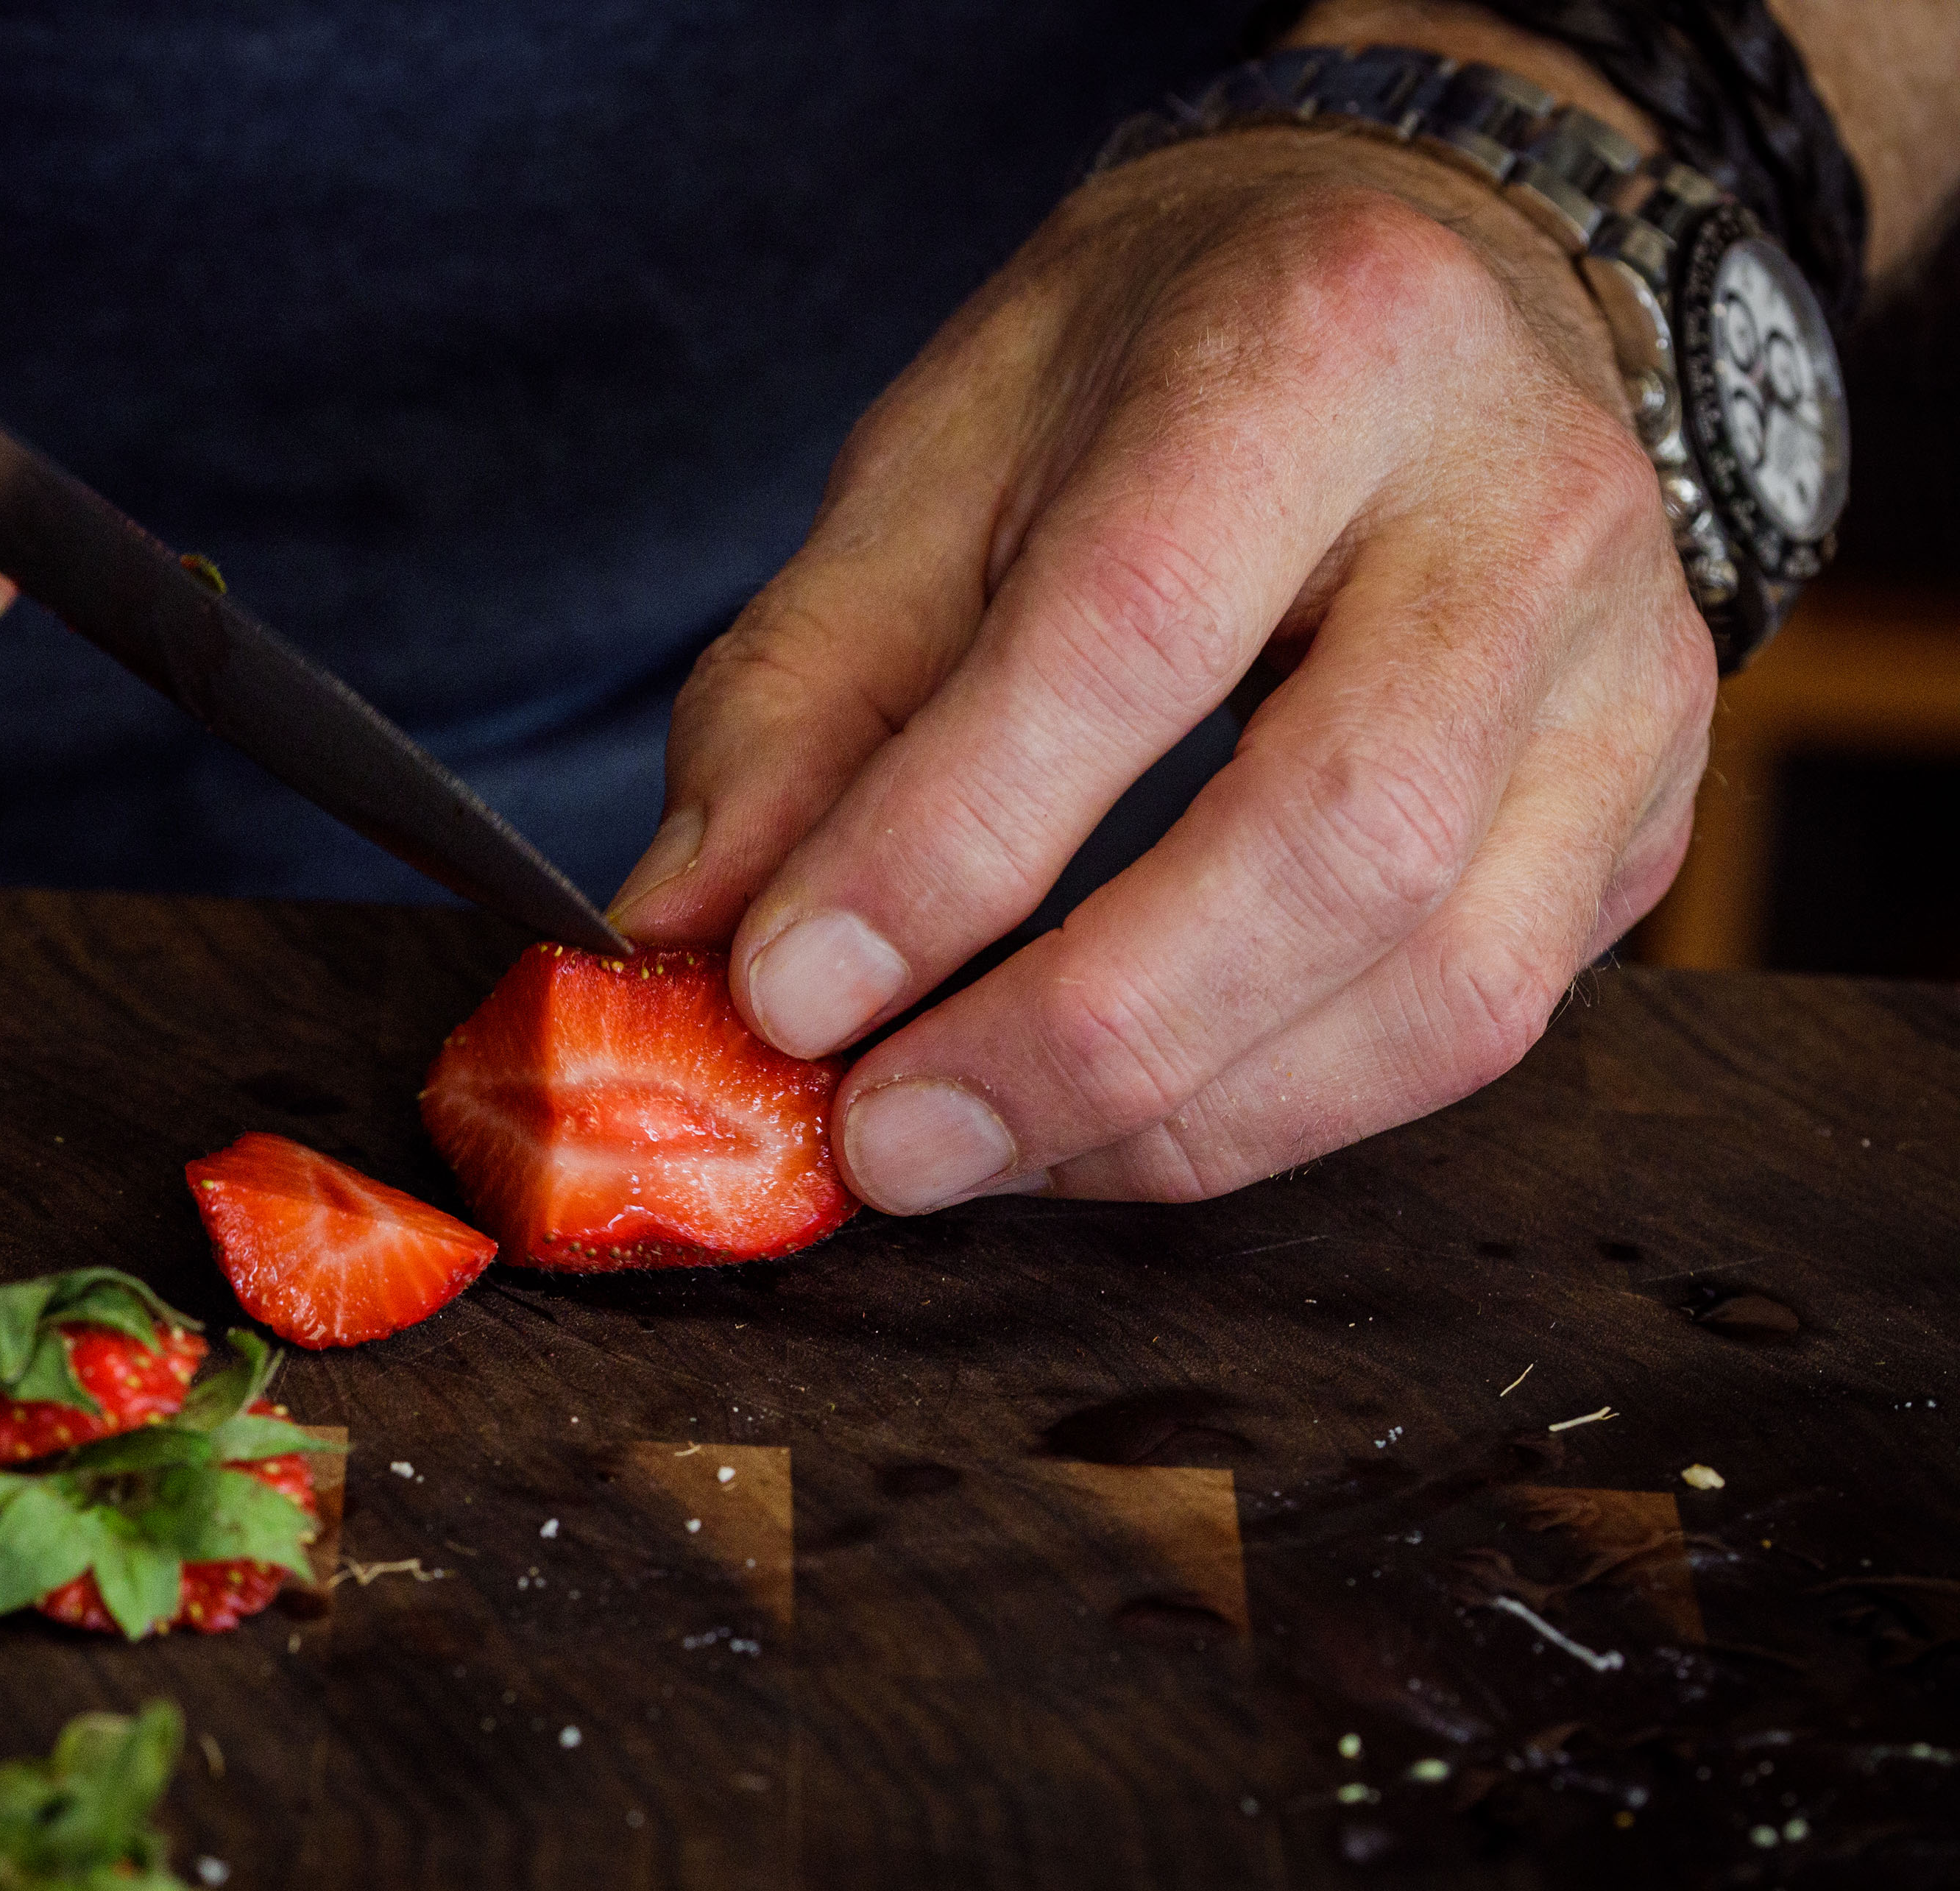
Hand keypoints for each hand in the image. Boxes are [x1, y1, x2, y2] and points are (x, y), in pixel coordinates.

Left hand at [610, 128, 1715, 1211]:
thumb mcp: (933, 460)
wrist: (1423, 293)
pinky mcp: (1647, 817)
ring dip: (1172, 1123)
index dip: (949, 846)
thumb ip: (802, 696)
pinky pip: (1473, 1026)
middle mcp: (1529, 505)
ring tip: (971, 1153)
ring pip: (1438, 986)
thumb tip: (686, 932)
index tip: (785, 995)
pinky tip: (1105, 1127)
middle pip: (1338, 840)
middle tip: (881, 1141)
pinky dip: (1265, 1118)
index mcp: (1329, 342)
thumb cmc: (1154, 370)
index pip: (1135, 632)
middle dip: (1079, 1038)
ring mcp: (1627, 675)